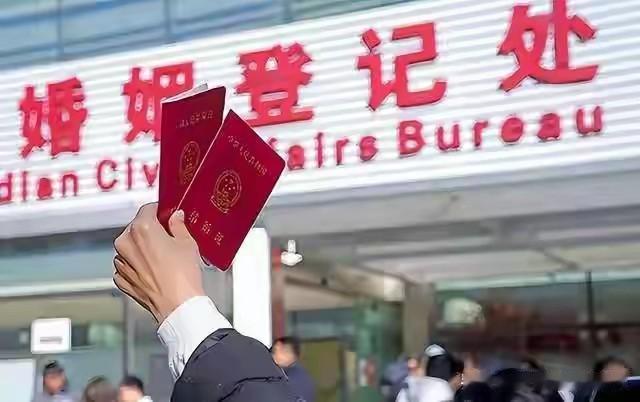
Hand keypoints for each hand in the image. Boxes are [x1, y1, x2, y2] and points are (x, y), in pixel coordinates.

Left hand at [113, 203, 204, 322]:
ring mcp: (120, 262)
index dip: (160, 211)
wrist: (178, 306)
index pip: (148, 209)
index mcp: (141, 229)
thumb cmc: (183, 275)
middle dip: (151, 230)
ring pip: (130, 247)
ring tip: (163, 258)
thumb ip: (178, 225)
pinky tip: (154, 271)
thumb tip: (175, 218)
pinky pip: (127, 265)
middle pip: (137, 227)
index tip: (167, 215)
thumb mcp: (187, 243)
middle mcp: (125, 243)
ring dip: (143, 248)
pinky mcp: (121, 279)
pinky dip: (138, 266)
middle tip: (169, 238)